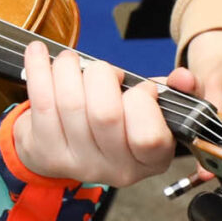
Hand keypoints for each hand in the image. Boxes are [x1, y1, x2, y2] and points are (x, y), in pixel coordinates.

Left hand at [12, 44, 185, 187]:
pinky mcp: (45, 151)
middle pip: (104, 115)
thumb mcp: (153, 110)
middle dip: (102, 77)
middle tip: (100, 70)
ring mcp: (77, 163)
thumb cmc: (119, 122)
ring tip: (70, 60)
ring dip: (68, 69)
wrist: (66, 146)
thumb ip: (174, 92)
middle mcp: (115, 168)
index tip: (138, 87)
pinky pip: (40, 102)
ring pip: (70, 104)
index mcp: (151, 160)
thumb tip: (184, 77)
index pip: (149, 136)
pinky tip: (37, 51)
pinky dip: (38, 69)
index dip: (143, 101)